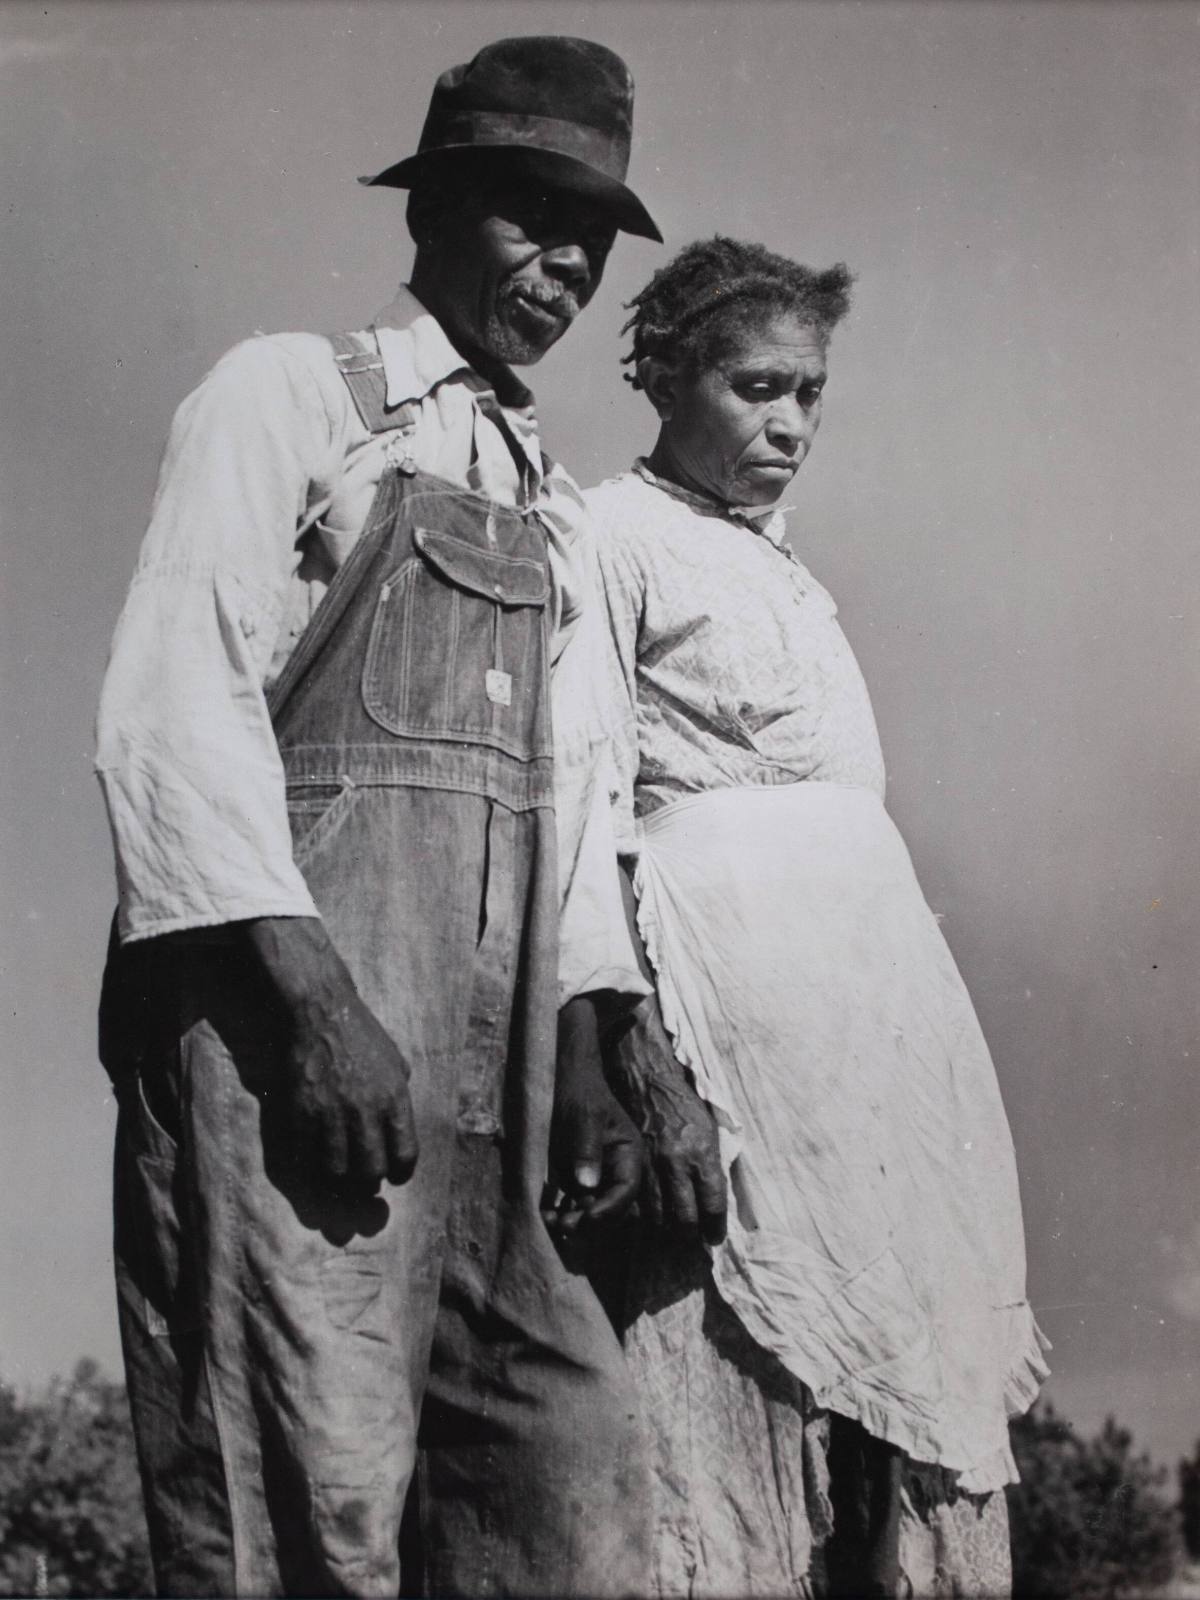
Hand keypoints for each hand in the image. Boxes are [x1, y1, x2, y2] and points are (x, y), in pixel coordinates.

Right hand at [245, 918, 418, 1188]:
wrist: (319, 1013)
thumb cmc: (360, 1034)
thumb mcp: (395, 1062)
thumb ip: (399, 1096)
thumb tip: (397, 1126)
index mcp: (394, 1099)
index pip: (404, 1155)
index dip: (400, 1174)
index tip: (394, 1177)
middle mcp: (365, 1113)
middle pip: (371, 1172)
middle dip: (370, 1183)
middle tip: (365, 1180)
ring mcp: (331, 1116)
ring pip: (337, 1173)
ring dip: (340, 1179)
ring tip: (341, 1173)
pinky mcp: (301, 1116)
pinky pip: (307, 1159)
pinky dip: (313, 1166)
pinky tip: (317, 1159)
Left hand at [543, 996, 643, 1235]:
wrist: (560, 1076)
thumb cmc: (578, 1090)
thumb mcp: (584, 1116)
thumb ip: (587, 1149)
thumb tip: (586, 1186)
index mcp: (628, 1154)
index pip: (626, 1190)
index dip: (609, 1208)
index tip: (586, 1217)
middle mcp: (615, 1170)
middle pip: (608, 1207)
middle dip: (588, 1219)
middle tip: (564, 1226)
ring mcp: (595, 1175)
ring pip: (588, 1209)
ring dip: (571, 1220)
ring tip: (549, 1222)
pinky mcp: (575, 1176)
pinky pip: (571, 1201)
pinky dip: (560, 1211)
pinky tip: (544, 1214)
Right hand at [612, 996, 726, 1245]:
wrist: (646, 1076)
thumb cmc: (683, 1101)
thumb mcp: (710, 1128)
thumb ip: (714, 1164)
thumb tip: (718, 1200)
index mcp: (702, 1153)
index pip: (712, 1206)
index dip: (714, 1228)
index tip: (713, 1237)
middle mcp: (676, 1163)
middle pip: (683, 1220)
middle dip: (688, 1236)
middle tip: (691, 1239)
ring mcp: (650, 1165)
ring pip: (656, 1218)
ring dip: (664, 1231)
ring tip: (669, 1232)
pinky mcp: (629, 1164)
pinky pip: (634, 1203)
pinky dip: (641, 1216)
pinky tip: (647, 1217)